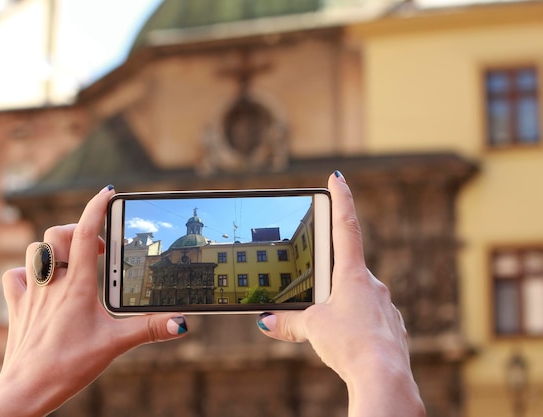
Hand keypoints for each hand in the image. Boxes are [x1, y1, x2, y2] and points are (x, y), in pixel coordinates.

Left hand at [0, 186, 187, 416]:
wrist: (26, 389)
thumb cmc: (68, 366)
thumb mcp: (114, 345)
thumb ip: (149, 329)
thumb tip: (181, 322)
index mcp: (78, 286)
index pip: (88, 233)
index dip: (97, 208)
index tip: (107, 194)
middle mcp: (52, 283)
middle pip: (58, 234)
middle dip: (78, 231)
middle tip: (96, 250)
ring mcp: (30, 293)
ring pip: (35, 250)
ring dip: (53, 249)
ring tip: (71, 263)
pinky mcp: (16, 306)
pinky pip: (15, 275)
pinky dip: (28, 272)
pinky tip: (40, 283)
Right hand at [257, 173, 424, 416]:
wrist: (384, 377)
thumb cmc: (350, 345)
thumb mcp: (312, 329)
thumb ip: (288, 323)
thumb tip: (265, 322)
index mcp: (352, 275)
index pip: (346, 227)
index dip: (341, 200)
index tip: (338, 177)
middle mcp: (373, 284)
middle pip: (347, 270)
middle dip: (330, 282)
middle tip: (318, 302)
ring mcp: (385, 305)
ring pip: (359, 297)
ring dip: (342, 307)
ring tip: (331, 332)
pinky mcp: (392, 327)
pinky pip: (370, 318)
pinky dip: (356, 326)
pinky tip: (349, 343)